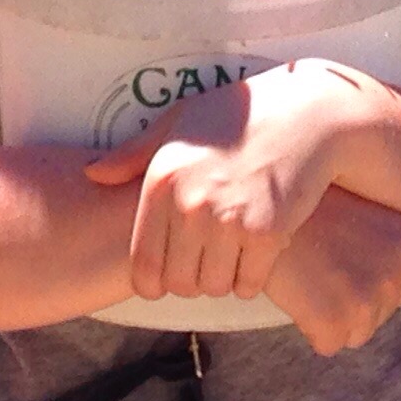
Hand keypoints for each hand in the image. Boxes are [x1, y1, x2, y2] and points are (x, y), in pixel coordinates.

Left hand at [84, 61, 379, 302]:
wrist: (307, 114)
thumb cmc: (239, 116)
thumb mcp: (179, 122)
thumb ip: (133, 154)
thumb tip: (93, 174)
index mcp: (161, 181)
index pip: (143, 266)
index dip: (154, 283)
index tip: (169, 277)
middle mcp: (189, 204)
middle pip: (180, 284)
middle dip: (193, 279)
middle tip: (209, 259)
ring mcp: (228, 220)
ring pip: (215, 287)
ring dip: (224, 278)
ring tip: (234, 250)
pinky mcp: (267, 232)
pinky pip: (250, 284)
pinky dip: (254, 276)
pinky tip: (260, 250)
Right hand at [265, 190, 400, 356]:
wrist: (260, 211)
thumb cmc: (302, 209)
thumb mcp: (358, 212)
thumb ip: (381, 245)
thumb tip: (386, 285)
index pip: (398, 290)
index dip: (363, 281)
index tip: (337, 260)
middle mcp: (396, 271)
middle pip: (378, 314)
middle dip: (348, 301)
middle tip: (319, 269)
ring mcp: (367, 298)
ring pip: (355, 333)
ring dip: (330, 316)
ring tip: (308, 280)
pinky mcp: (336, 320)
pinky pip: (328, 344)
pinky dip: (309, 328)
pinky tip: (298, 294)